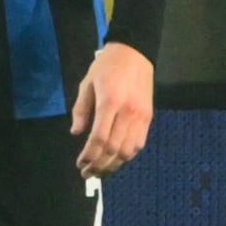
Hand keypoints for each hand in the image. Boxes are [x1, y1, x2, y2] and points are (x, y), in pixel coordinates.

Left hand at [72, 42, 156, 177]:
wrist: (136, 52)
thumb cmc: (107, 66)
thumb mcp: (87, 83)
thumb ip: (81, 109)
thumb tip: (76, 133)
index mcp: (110, 102)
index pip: (99, 139)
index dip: (89, 155)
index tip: (80, 163)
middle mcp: (128, 112)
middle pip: (114, 149)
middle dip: (99, 165)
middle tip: (88, 173)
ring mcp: (141, 116)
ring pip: (128, 150)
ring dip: (114, 164)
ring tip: (101, 170)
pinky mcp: (149, 117)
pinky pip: (139, 143)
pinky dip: (127, 155)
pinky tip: (116, 158)